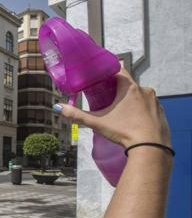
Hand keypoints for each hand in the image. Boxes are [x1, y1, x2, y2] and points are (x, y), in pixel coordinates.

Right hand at [54, 68, 170, 147]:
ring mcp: (155, 101)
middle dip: (118, 90)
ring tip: (120, 112)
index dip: (109, 73)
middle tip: (106, 98)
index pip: (119, 70)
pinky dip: (141, 110)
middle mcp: (145, 90)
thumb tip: (58, 108)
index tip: (101, 78)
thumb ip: (77, 115)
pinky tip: (134, 120)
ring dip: (130, 100)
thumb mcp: (97, 122)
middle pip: (128, 84)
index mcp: (129, 88)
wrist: (150, 147)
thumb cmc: (123, 131)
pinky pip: (149, 106)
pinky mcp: (161, 113)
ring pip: (139, 95)